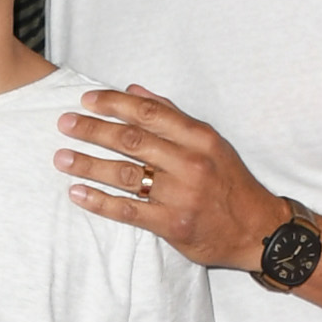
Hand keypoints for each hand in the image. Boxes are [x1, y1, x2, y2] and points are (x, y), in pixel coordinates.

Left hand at [56, 85, 285, 269]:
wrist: (259, 229)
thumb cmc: (230, 182)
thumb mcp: (211, 142)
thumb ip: (173, 115)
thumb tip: (134, 91)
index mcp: (199, 138)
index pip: (149, 113)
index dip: (114, 104)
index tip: (87, 100)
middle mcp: (189, 163)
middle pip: (131, 140)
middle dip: (93, 130)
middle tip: (64, 124)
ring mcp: (181, 195)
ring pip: (125, 174)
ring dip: (89, 164)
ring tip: (61, 158)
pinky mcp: (173, 224)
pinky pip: (129, 210)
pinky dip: (100, 201)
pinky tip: (78, 193)